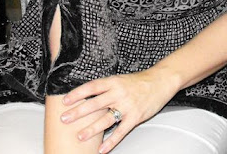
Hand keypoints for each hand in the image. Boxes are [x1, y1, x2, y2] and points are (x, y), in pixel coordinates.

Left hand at [60, 69, 177, 152]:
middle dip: (78, 112)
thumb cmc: (139, 81)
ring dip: (91, 129)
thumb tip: (87, 95)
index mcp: (113, 82)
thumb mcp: (120, 79)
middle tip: (65, 119)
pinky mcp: (135, 117)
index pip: (92, 87)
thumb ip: (106, 88)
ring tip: (80, 136)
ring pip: (106, 119)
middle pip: (95, 104)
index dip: (78, 94)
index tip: (65, 101)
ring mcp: (127, 105)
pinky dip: (111, 141)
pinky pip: (121, 131)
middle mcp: (119, 93)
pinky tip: (102, 149)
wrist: (161, 81)